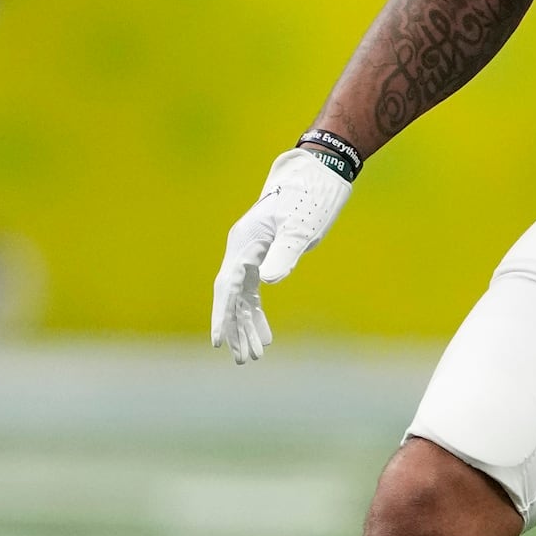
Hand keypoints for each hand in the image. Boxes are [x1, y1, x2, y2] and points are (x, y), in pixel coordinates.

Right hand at [210, 149, 352, 365]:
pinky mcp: (264, 256)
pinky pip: (253, 291)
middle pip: (231, 297)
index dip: (221, 315)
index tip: (218, 341)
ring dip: (246, 326)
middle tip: (244, 359)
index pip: (227, 286)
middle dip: (235, 329)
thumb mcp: (299, 228)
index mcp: (244, 243)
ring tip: (253, 356)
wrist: (316, 176)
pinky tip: (265, 335)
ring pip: (242, 297)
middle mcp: (241, 250)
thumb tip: (267, 282)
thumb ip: (284, 253)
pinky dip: (257, 313)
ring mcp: (251, 254)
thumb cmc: (308, 199)